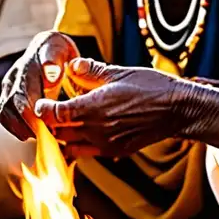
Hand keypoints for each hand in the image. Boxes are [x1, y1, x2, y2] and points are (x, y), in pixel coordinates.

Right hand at [0, 31, 79, 140]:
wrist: (44, 47)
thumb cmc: (57, 51)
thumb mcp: (60, 49)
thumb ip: (53, 60)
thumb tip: (49, 75)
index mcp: (27, 66)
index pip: (24, 92)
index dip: (33, 112)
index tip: (46, 124)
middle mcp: (13, 76)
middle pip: (13, 104)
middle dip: (28, 124)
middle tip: (45, 136)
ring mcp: (7, 87)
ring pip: (5, 112)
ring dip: (20, 128)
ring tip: (38, 138)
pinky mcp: (6, 96)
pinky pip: (4, 115)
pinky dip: (14, 128)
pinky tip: (28, 135)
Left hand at [34, 58, 190, 156]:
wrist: (178, 110)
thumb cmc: (151, 87)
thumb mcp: (119, 72)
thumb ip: (91, 71)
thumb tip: (70, 66)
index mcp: (95, 108)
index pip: (56, 115)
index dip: (44, 109)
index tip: (41, 103)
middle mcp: (97, 130)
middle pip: (58, 133)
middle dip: (50, 124)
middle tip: (49, 112)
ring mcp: (106, 144)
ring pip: (69, 146)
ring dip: (62, 136)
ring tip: (63, 122)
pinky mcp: (115, 151)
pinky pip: (86, 152)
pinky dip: (77, 144)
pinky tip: (81, 131)